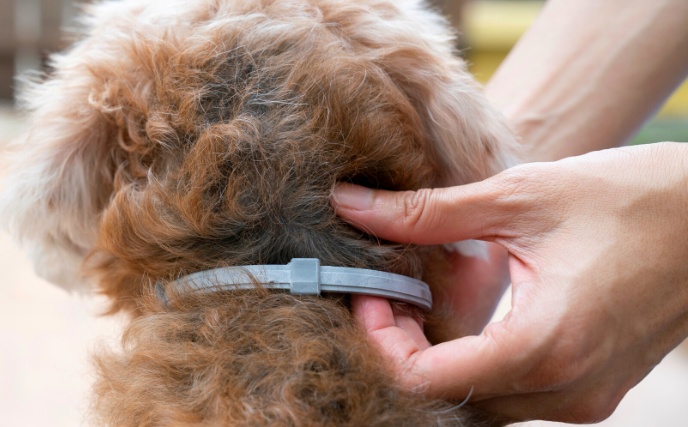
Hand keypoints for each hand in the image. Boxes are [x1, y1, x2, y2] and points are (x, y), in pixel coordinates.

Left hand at [332, 143, 687, 421]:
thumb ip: (426, 214)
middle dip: (403, 352)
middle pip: (449, 400)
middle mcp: (568, 388)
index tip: (373, 292)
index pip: (427, 383)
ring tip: (420, 303)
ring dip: (437, 362)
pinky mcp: (594, 388)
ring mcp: (586, 396)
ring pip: (480, 404)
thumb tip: (349, 206)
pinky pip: (515, 395)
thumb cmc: (628, 197)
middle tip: (388, 294)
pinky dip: (474, 366)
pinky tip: (462, 320)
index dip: (382, 342)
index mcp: (546, 345)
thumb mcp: (518, 198)